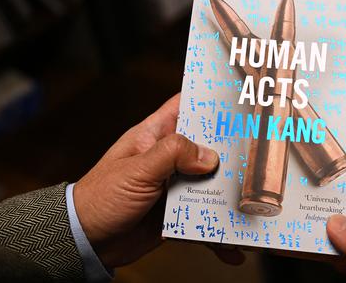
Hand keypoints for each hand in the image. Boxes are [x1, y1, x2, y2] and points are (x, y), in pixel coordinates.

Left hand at [74, 94, 242, 266]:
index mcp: (155, 135)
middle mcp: (169, 157)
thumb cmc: (100, 197)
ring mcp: (176, 184)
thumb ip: (171, 155)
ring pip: (211, 182)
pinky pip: (205, 217)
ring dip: (229, 193)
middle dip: (231, 149)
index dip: (208, 99)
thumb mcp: (136, 170)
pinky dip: (218, 231)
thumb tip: (208, 155)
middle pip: (208, 145)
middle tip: (258, 150)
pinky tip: (232, 246)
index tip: (236, 99)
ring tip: (253, 199)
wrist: (88, 241)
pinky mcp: (179, 211)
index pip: (185, 106)